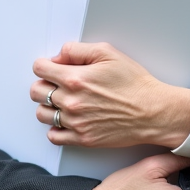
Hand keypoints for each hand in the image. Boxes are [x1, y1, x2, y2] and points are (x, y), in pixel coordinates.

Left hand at [31, 42, 189, 148]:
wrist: (153, 112)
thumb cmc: (134, 83)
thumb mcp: (108, 53)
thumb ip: (77, 50)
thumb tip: (58, 57)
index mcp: (75, 78)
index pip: (39, 68)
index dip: (44, 65)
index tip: (51, 67)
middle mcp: (71, 101)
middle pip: (36, 91)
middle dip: (43, 84)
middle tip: (56, 83)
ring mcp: (75, 122)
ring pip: (42, 114)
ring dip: (48, 106)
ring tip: (62, 101)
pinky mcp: (82, 139)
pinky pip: (54, 136)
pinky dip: (56, 128)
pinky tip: (67, 119)